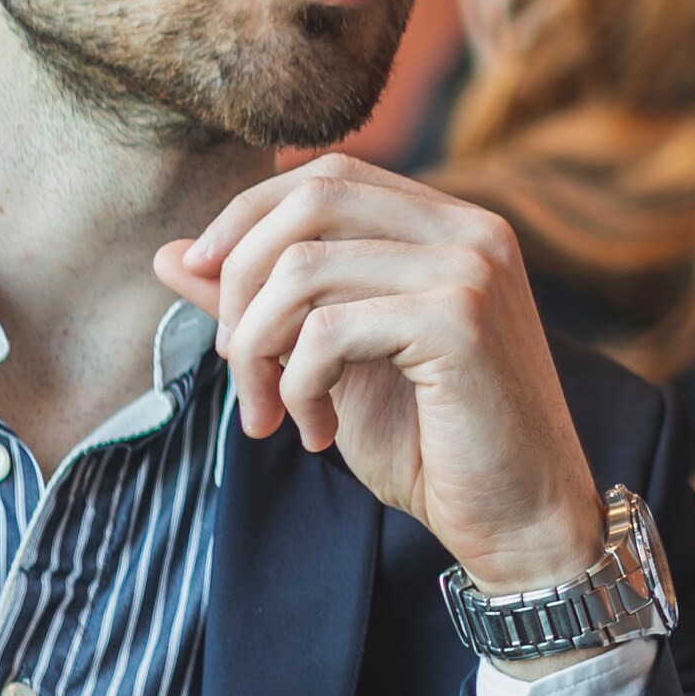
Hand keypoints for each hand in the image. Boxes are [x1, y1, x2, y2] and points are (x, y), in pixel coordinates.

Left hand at [161, 154, 599, 588]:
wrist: (523, 520)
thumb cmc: (436, 446)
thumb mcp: (334, 363)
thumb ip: (266, 305)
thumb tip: (172, 255)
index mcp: (452, 227)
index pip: (329, 175)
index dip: (250, 215)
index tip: (202, 279)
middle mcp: (472, 231)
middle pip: (312, 201)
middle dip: (243, 278)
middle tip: (234, 360)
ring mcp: (472, 270)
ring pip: (304, 268)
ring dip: (258, 349)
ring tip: (269, 410)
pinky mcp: (461, 321)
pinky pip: (328, 331)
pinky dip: (299, 384)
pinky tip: (317, 431)